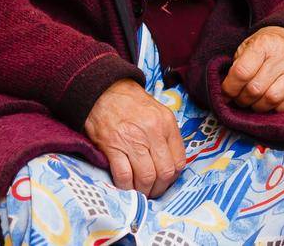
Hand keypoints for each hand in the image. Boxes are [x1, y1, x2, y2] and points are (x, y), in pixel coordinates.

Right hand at [83, 78, 185, 196]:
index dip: (173, 177)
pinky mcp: (113, 147)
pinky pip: (124, 175)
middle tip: (153, 191)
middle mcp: (152, 132)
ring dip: (144, 190)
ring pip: (146, 177)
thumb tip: (170, 162)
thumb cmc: (132, 103)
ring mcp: (132, 140)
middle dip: (159, 188)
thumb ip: (166, 135)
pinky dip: (126, 186)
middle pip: (164, 172)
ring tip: (140, 192)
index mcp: (166, 123)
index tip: (165, 181)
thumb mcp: (158, 112)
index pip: (179, 160)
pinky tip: (126, 186)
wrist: (104, 91)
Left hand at [221, 25, 283, 111]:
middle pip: (255, 89)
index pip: (241, 72)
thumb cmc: (268, 46)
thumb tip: (226, 94)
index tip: (226, 94)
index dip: (229, 88)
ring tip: (255, 102)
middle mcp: (283, 54)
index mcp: (264, 43)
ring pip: (272, 99)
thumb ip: (237, 66)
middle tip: (241, 99)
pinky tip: (273, 102)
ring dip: (259, 106)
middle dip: (243, 100)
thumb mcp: (249, 46)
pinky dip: (278, 108)